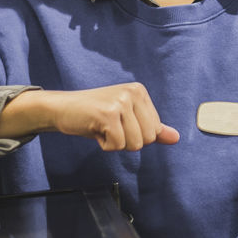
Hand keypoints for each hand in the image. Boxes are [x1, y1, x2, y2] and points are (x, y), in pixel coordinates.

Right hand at [0, 83, 180, 149]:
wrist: (61, 108)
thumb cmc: (93, 115)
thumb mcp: (126, 119)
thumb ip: (151, 127)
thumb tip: (176, 138)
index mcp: (140, 92)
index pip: (155, 130)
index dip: (135, 135)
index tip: (118, 124)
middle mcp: (133, 93)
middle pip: (148, 139)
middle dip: (126, 141)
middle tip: (109, 127)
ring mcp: (120, 102)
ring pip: (134, 144)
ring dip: (115, 143)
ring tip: (102, 128)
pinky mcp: (108, 114)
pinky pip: (117, 145)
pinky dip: (104, 145)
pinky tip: (94, 130)